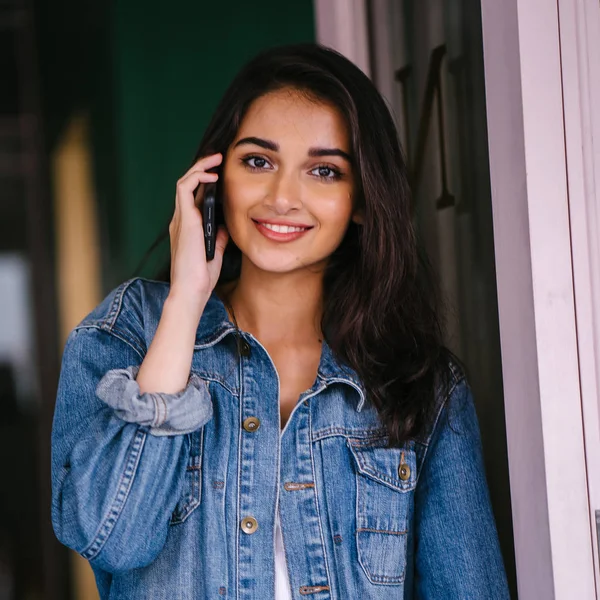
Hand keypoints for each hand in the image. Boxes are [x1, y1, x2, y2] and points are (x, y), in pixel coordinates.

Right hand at [168, 153, 228, 313]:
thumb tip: (225, 226)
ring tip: (216, 159)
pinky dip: (197, 177)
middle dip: (202, 168)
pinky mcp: (185, 220)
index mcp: (187, 228)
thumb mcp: (215, 253)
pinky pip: (185, 188)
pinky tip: (212, 176)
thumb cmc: (201, 278)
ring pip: (185, 182)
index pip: (192, 197)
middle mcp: (181, 220)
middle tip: (218, 159)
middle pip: (187, 185)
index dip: (203, 182)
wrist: (191, 291)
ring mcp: (181, 219)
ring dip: (200, 167)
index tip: (219, 174)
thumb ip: (218, 238)